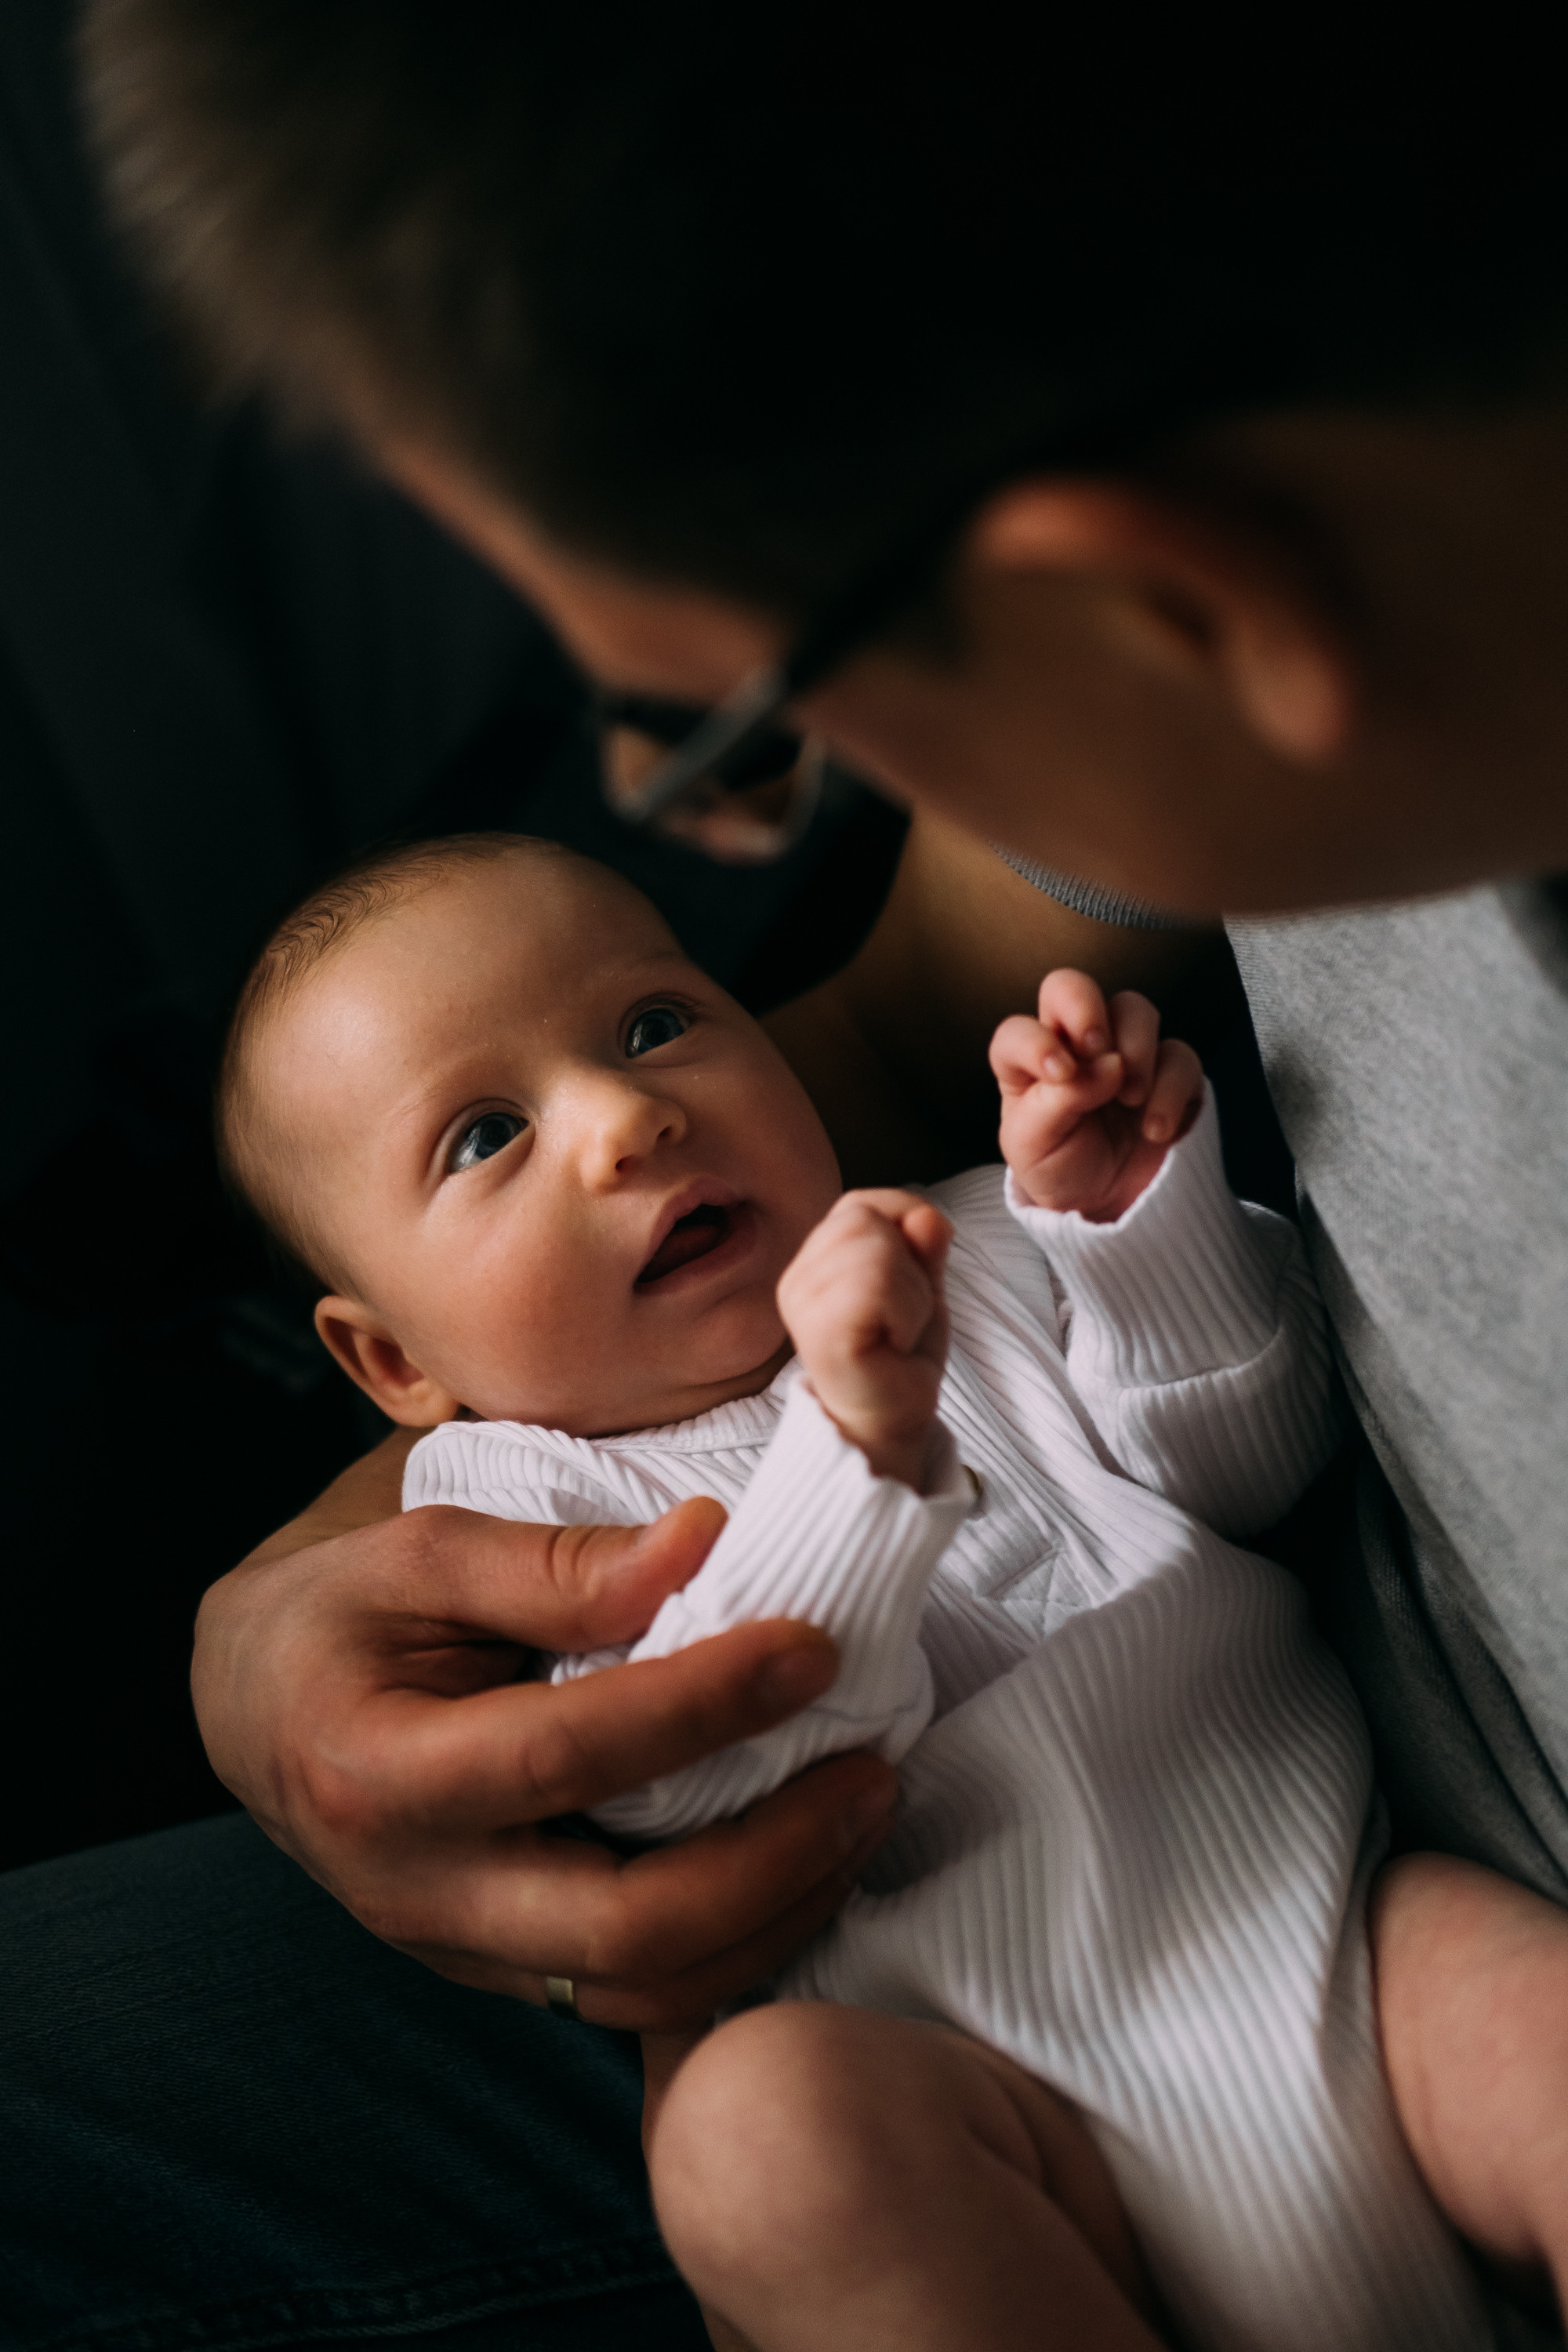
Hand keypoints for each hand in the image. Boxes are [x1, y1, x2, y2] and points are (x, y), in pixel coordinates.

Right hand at [194, 1437, 897, 2029]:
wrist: (259, 1711)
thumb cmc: (342, 1611)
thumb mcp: (419, 1548)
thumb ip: (556, 1562)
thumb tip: (705, 1544)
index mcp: (377, 1773)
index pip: (567, 1755)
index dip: (702, 1704)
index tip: (811, 1644)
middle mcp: (419, 1894)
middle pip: (625, 1928)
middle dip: (777, 1857)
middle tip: (872, 1768)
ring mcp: (464, 1953)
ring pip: (648, 1989)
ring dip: (780, 1913)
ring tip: (861, 1811)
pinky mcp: (508, 1972)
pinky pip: (639, 1994)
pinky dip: (742, 1942)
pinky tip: (809, 1863)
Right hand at [777, 1189, 951, 1488]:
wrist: (890, 1427)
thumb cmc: (899, 1359)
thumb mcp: (921, 1286)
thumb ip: (923, 1245)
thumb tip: (927, 1217)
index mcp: (815, 1261)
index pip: (861, 1204)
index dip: (903, 1226)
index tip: (911, 1280)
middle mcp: (797, 1277)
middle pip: (865, 1219)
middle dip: (908, 1265)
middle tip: (902, 1318)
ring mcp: (803, 1304)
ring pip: (875, 1247)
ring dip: (911, 1292)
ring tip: (897, 1332)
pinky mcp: (820, 1331)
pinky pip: (876, 1283)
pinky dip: (906, 1311)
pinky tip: (893, 1343)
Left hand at [990, 970, 1202, 1220]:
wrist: (1110, 1209)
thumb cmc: (1062, 1172)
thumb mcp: (1034, 1147)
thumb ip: (1056, 1102)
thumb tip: (1106, 1065)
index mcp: (1030, 1063)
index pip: (1019, 1030)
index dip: (1036, 1041)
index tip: (1060, 1073)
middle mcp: (1075, 1048)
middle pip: (1072, 987)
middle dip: (1085, 1007)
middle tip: (1096, 1048)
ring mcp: (1124, 1055)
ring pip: (1134, 1008)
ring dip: (1134, 1047)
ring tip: (1128, 1098)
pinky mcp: (1169, 1074)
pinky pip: (1180, 1055)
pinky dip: (1170, 1089)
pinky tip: (1155, 1129)